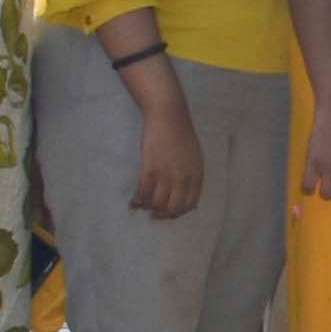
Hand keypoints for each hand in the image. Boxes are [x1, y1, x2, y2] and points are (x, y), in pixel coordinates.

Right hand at [128, 87, 207, 220]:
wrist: (168, 116)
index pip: (190, 204)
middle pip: (173, 208)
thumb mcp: (195, 157)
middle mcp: (183, 178)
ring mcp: (166, 175)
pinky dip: (137, 201)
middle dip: (163, 215)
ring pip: (157, 204)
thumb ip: (191, 175)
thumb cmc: (181, 134)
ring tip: (143, 207)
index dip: (178, 212)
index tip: (170, 213)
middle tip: (155, 214)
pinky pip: (143, 194)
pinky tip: (134, 202)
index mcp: (196, 175)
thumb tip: (186, 193)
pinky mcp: (150, 170)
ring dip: (149, 208)